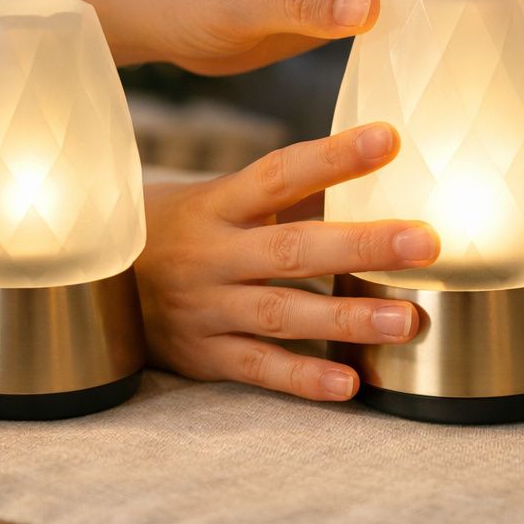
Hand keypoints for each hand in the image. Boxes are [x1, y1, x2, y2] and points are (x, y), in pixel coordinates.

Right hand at [136, 123, 438, 400]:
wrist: (99, 284)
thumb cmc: (184, 231)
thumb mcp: (220, 200)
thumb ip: (287, 191)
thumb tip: (376, 158)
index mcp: (218, 204)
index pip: (279, 174)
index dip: (333, 157)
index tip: (389, 139)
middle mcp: (211, 255)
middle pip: (291, 248)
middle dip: (360, 245)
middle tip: (425, 242)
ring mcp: (205, 308)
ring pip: (281, 313)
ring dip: (346, 317)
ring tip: (406, 320)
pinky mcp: (202, 356)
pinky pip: (257, 369)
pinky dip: (303, 379)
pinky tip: (349, 384)